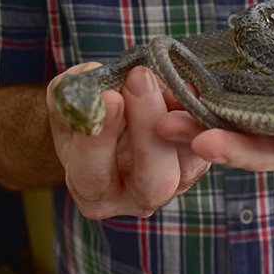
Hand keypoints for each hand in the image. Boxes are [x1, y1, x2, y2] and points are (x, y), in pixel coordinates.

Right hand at [47, 63, 209, 218]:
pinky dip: (196, 112)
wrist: (117, 119)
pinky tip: (183, 87)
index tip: (107, 98)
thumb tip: (93, 75)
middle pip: (155, 180)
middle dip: (148, 127)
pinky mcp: (200, 162)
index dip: (100, 139)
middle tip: (139, 78)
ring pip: (190, 162)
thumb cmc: (87, 116)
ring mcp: (176, 185)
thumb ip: (71, 92)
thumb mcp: (67, 103)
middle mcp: (138, 198)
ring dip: (181, 118)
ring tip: (164, 80)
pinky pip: (206, 142)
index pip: (94, 175)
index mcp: (94, 192)